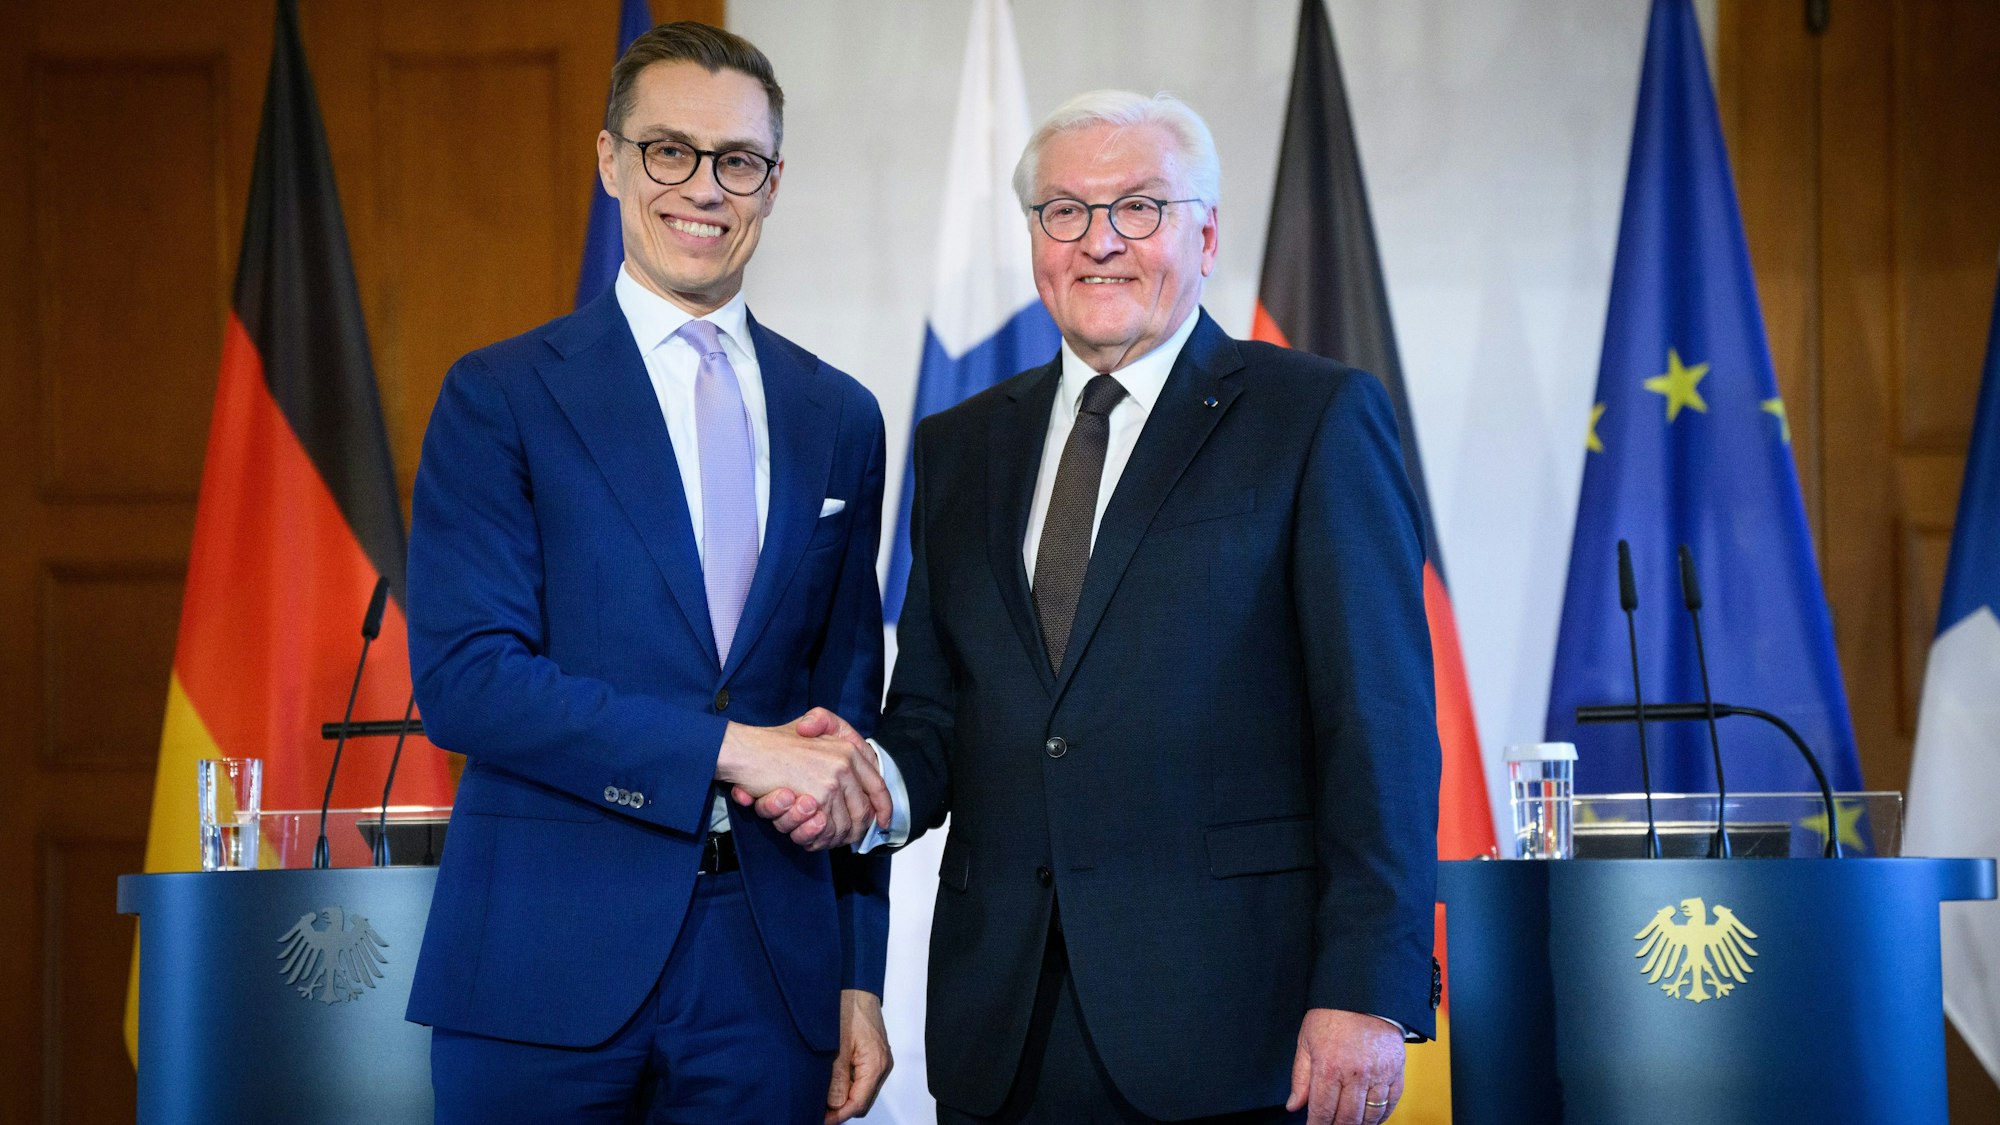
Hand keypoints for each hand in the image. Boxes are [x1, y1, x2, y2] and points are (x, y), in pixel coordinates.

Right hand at [715, 708, 888, 849]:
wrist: (747, 750)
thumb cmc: (774, 743)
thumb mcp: (811, 727)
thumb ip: (835, 737)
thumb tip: (860, 761)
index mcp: (848, 749)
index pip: (877, 785)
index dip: (883, 807)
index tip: (882, 822)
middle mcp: (844, 764)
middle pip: (863, 811)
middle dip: (853, 830)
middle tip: (839, 838)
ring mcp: (832, 781)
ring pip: (844, 825)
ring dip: (829, 837)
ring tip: (813, 833)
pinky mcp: (816, 798)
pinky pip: (827, 830)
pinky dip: (817, 838)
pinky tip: (805, 832)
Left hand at [824, 989, 890, 1122]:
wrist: (856, 985)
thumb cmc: (849, 1008)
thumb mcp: (837, 1045)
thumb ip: (837, 1078)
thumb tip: (835, 1105)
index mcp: (876, 1064)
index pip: (858, 1103)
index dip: (838, 1115)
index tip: (820, 1119)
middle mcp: (882, 1065)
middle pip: (862, 1101)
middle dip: (841, 1108)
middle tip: (818, 1110)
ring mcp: (878, 1060)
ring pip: (862, 1091)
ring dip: (843, 1096)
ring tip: (822, 1096)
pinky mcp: (872, 1054)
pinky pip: (861, 1078)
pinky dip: (847, 1084)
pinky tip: (832, 1080)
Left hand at [1285, 1008, 1404, 1123]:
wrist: (1362, 993)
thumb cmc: (1331, 1015)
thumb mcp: (1306, 1042)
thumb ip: (1300, 1077)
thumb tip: (1294, 1105)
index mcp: (1329, 1067)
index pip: (1322, 1111)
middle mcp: (1355, 1073)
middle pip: (1348, 1119)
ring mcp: (1379, 1073)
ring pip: (1371, 1116)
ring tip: (1350, 1124)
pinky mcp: (1396, 1071)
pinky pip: (1391, 1103)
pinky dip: (1382, 1116)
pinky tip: (1371, 1118)